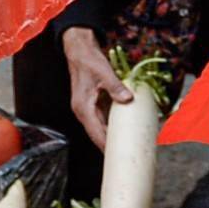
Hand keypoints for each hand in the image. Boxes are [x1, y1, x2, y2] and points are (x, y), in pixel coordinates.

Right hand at [61, 27, 129, 147]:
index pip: (95, 133)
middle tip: (126, 156)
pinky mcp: (93, 104)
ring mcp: (88, 109)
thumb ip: (115, 87)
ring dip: (112, 136)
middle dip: (110, 145)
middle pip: (97, 134)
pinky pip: (104, 119)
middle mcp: (84, 112)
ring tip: (127, 146)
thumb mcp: (103, 72)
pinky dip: (113, 125)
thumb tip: (128, 99)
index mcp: (83, 108)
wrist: (80, 50)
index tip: (116, 157)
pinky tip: (124, 128)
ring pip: (101, 128)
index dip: (106, 146)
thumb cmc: (89, 61)